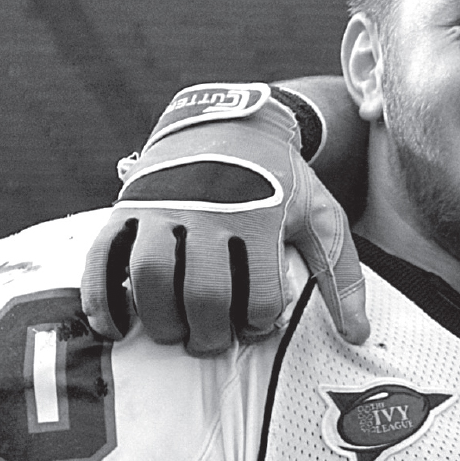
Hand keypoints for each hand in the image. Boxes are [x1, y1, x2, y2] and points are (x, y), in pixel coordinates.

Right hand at [82, 85, 368, 354]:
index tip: (255, 322)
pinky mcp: (127, 206)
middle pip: (204, 296)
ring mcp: (163, 206)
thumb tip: (358, 335)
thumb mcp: (320, 218)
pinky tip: (114, 327)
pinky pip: (103, 259)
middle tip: (210, 339)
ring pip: (150, 281)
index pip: (260, 297)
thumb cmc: (281, 181)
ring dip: (161, 322)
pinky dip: (101, 300)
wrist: (229, 121)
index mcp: (261, 215)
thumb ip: (342, 277)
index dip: (259, 323)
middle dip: (208, 334)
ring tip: (174, 332)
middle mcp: (209, 209)